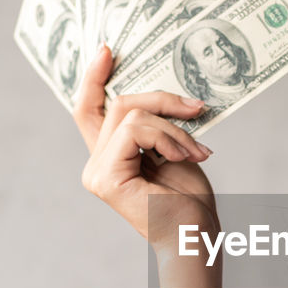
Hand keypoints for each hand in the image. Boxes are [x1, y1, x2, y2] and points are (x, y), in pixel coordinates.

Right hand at [73, 44, 218, 251]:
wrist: (196, 238)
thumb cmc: (189, 201)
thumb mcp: (173, 150)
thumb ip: (156, 125)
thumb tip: (165, 93)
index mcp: (109, 157)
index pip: (90, 109)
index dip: (96, 78)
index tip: (109, 49)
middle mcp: (95, 164)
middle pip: (119, 104)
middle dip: (162, 99)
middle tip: (197, 107)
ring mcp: (97, 172)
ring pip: (130, 115)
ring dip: (173, 127)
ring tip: (198, 151)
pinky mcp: (106, 179)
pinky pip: (135, 131)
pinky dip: (167, 138)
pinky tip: (186, 157)